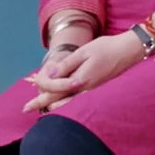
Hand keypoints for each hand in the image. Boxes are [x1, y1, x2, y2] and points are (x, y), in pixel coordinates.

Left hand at [26, 33, 144, 110]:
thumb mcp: (83, 52)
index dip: (39, 98)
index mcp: (80, 79)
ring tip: (41, 106)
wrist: (127, 51)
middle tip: (28, 107)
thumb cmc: (105, 48)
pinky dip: (66, 102)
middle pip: (60, 101)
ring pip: (69, 103)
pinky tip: (61, 101)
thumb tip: (49, 74)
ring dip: (54, 104)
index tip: (26, 105)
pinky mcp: (97, 89)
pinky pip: (78, 101)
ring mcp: (92, 91)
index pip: (55, 92)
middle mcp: (85, 89)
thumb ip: (66, 65)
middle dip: (43, 104)